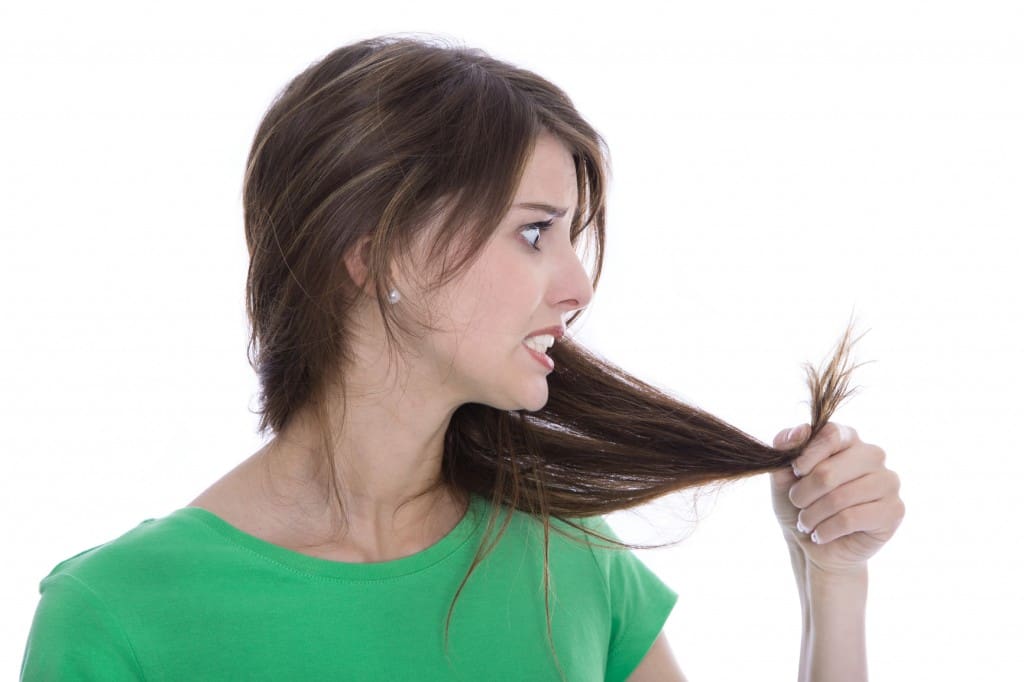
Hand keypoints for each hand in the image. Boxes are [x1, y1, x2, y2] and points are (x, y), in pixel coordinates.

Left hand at [769, 422, 904, 574]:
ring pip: (839, 498)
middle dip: (803, 493)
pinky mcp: (893, 511)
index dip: (807, 455)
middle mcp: (873, 455)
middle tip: (797, 504)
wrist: (812, 545)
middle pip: (830, 470)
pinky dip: (826, 530)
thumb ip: (786, 448)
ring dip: (812, 515)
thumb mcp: (783, 474)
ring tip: (806, 523)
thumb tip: (799, 431)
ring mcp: (888, 482)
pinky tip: (820, 535)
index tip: (795, 472)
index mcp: (848, 439)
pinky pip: (850, 519)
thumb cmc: (800, 504)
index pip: (830, 434)